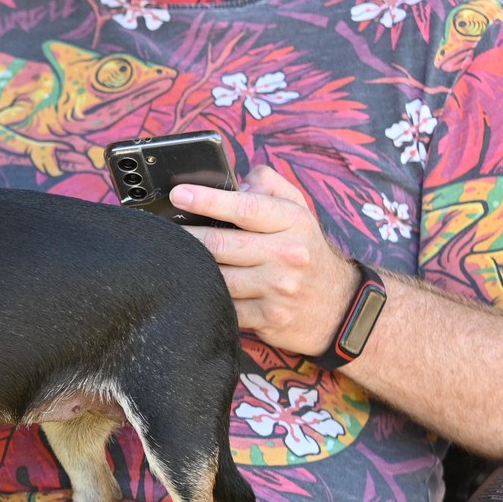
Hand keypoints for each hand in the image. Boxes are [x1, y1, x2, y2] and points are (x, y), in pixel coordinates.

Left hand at [172, 165, 359, 355]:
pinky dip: (206, 294)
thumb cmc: (306, 250)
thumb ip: (267, 183)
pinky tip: (193, 285)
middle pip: (220, 244)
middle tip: (162, 229)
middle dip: (185, 236)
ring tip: (172, 256)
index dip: (207, 199)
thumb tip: (233, 183)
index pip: (244, 207)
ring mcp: (276, 290)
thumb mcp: (298, 209)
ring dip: (190, 266)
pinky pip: (224, 304)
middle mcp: (286, 255)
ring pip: (217, 276)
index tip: (178, 194)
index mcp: (292, 222)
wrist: (340, 308)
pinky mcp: (267, 318)